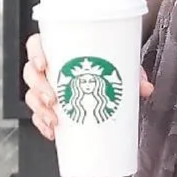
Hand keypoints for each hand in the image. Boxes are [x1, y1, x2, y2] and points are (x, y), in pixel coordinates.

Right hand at [22, 33, 153, 140]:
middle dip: (38, 88)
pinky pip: (38, 115)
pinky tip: (51, 131)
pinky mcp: (48, 106)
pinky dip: (42, 124)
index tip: (43, 64)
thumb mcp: (120, 65)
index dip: (34, 53)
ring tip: (54, 119)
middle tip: (52, 99)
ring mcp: (46, 87)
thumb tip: (146, 88)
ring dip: (39, 109)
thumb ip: (133, 74)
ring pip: (31, 96)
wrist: (108, 79)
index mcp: (57, 47)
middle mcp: (48, 67)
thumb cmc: (107, 65)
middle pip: (31, 74)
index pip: (36, 45)